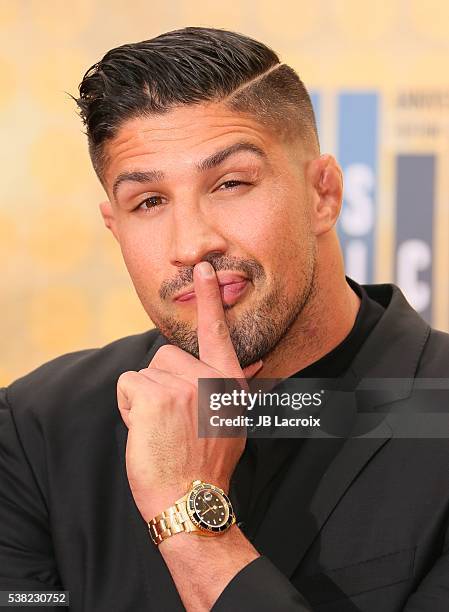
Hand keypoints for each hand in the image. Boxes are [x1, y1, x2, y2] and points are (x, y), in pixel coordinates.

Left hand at [117, 261, 262, 520]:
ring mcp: (182, 384)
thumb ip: (232, 386)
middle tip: (172, 422)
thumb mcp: (232, 421)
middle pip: (167, 356)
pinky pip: (128, 383)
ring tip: (161, 429)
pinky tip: (146, 431)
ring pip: (145, 371)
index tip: (203, 267)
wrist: (190, 500)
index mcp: (227, 383)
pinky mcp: (154, 394)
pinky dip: (129, 406)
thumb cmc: (206, 463)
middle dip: (161, 383)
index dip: (210, 298)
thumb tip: (251, 362)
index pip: (217, 332)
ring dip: (144, 398)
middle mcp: (208, 378)